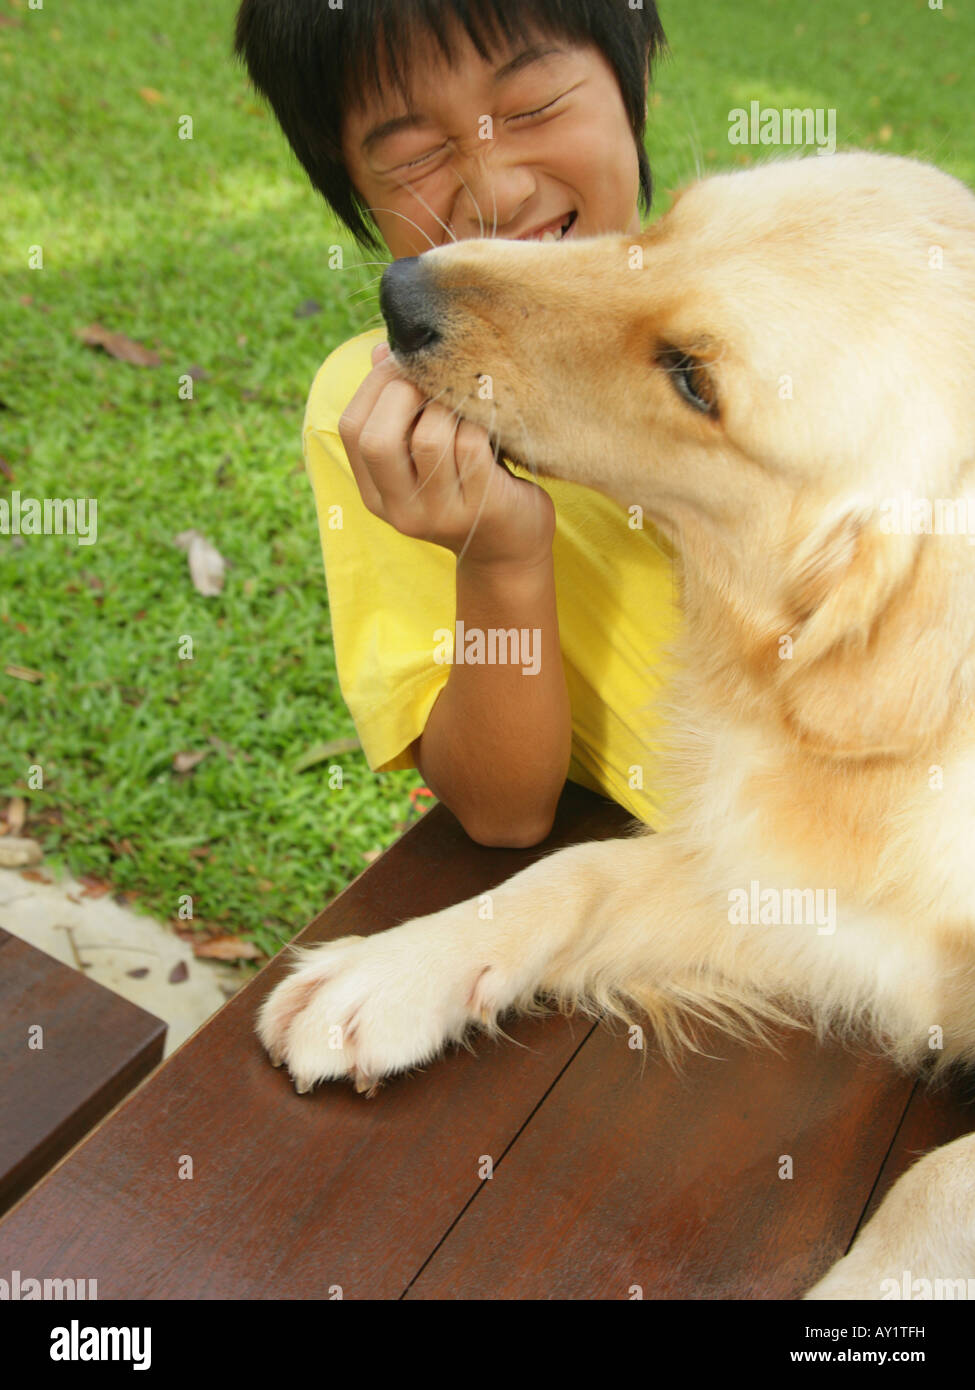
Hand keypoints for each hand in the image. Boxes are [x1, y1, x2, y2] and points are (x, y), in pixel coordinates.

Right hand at [337, 341, 555, 568]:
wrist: (511, 548)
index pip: (351, 428)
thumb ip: (400, 408)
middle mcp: (401, 509)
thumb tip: (383, 351)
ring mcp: (440, 514)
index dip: (374, 385)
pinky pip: (473, 447)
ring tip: (464, 402)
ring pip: (430, 439)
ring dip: (448, 407)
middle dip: (403, 393)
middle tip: (433, 378)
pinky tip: (490, 423)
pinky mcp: (482, 509)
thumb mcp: (425, 452)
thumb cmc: (467, 485)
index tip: (403, 362)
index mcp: (376, 493)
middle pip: (377, 439)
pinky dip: (480, 424)